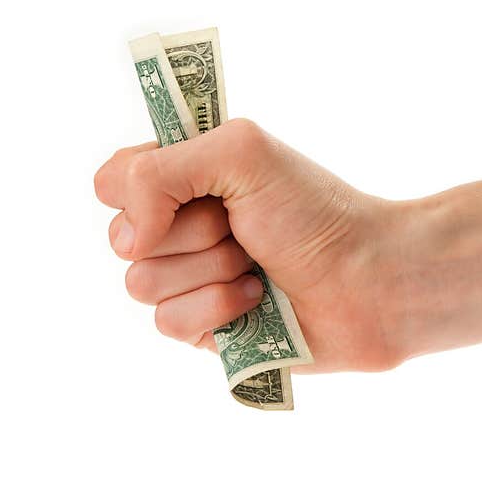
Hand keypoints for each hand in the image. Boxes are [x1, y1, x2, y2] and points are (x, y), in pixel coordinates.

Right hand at [95, 118, 406, 371]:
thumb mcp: (238, 153)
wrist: (367, 280)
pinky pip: (168, 323)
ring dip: (208, 270)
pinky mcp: (204, 328)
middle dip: (190, 232)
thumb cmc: (313, 212)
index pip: (113, 181)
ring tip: (254, 264)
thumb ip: (156, 171)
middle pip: (121, 237)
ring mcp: (191, 279)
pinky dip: (216, 307)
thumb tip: (128, 239)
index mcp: (187, 178)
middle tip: (241, 227)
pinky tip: (256, 299)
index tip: (192, 190)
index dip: (140, 190)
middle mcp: (182, 228)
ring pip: (140, 284)